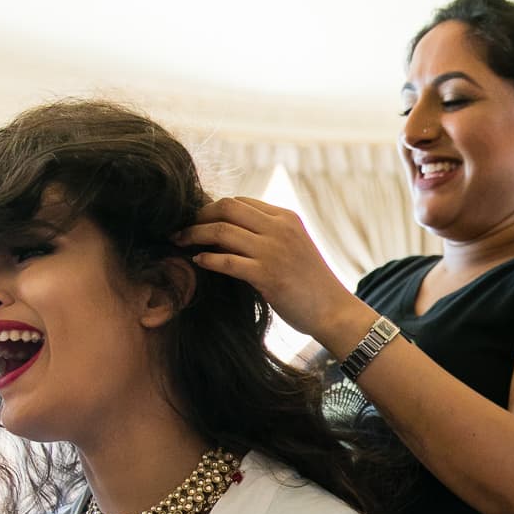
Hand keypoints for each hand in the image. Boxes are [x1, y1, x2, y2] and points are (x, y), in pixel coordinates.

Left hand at [174, 198, 350, 342]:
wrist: (334, 311)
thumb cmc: (312, 285)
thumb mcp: (294, 248)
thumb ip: (268, 236)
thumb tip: (228, 235)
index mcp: (286, 218)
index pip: (240, 202)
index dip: (213, 208)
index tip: (198, 220)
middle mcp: (279, 229)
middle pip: (226, 208)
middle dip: (198, 216)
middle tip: (182, 228)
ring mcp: (273, 251)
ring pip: (221, 231)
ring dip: (193, 235)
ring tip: (179, 242)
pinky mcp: (267, 275)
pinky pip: (226, 260)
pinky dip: (206, 259)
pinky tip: (197, 262)